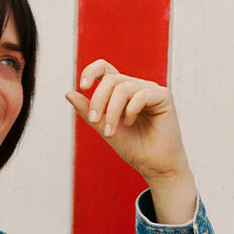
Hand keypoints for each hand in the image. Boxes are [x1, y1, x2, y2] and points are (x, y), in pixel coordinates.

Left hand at [66, 60, 196, 223]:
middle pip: (111, 79)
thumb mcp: (103, 127)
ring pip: (123, 88)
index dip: (91, 71)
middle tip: (95, 120)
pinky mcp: (164, 96)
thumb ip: (88, 111)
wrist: (153, 165)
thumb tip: (69, 93)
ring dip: (112, 111)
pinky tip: (130, 123)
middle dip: (98, 99)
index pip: (105, 69)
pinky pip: (141, 95)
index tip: (83, 87)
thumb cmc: (132, 147)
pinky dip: (130, 110)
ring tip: (110, 132)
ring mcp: (151, 89)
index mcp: (122, 90)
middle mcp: (136, 86)